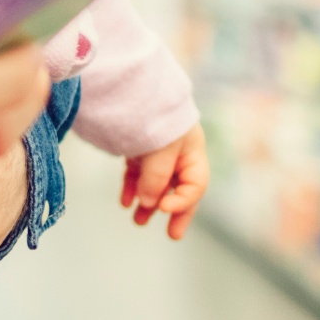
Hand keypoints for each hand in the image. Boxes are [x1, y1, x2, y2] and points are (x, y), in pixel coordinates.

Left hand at [121, 122, 208, 239]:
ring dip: (148, 203)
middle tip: (172, 234)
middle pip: (181, 188)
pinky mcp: (137, 148)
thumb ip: (157, 176)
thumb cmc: (154, 113)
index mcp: (192, 150)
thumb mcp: (161, 147)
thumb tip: (148, 202)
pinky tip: (124, 202)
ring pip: (157, 183)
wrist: (130, 84)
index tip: (164, 209)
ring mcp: (157, 151)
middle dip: (175, 211)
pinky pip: (137, 173)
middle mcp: (178, 152)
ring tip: (138, 221)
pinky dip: (131, 188)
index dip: (183, 201)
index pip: (195, 184)